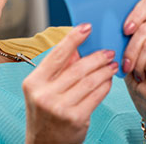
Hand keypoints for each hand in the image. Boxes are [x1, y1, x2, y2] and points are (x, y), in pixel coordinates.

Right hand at [22, 24, 117, 143]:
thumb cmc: (45, 115)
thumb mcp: (43, 90)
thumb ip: (58, 70)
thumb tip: (78, 49)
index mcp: (33, 82)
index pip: (56, 55)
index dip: (73, 39)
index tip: (86, 27)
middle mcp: (44, 94)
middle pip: (77, 68)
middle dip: (96, 57)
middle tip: (108, 51)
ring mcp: (60, 107)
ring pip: (89, 81)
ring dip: (104, 70)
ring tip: (112, 64)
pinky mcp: (76, 119)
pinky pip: (96, 96)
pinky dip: (105, 86)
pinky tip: (109, 81)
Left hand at [122, 0, 145, 142]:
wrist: (144, 95)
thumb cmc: (130, 71)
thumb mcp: (119, 49)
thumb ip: (117, 35)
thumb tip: (101, 25)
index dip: (136, 14)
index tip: (124, 30)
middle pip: (145, 28)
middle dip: (130, 49)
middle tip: (127, 64)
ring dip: (139, 62)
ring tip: (138, 71)